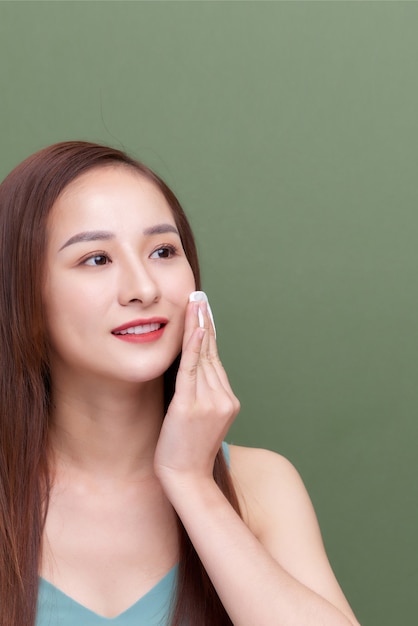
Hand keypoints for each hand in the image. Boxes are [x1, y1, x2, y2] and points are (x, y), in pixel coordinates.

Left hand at [154, 296, 239, 487]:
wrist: (186, 478)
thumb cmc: (187, 450)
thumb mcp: (202, 420)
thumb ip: (202, 395)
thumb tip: (193, 371)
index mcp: (228, 401)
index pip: (215, 361)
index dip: (209, 334)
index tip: (204, 313)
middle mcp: (224, 399)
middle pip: (211, 354)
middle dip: (205, 323)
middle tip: (200, 298)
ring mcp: (210, 403)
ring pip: (202, 358)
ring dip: (198, 327)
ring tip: (195, 304)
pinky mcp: (190, 407)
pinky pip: (192, 371)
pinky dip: (193, 348)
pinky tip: (193, 328)